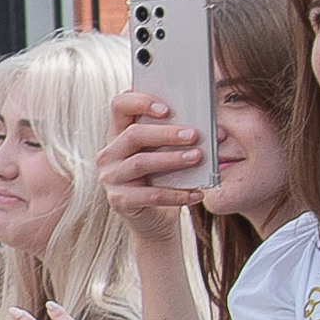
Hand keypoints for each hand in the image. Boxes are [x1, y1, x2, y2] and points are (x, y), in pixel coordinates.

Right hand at [101, 88, 207, 237]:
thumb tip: (209, 124)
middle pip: (133, 134)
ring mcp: (111, 177)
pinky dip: (176, 194)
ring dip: (171, 159)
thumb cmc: (163, 178)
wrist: (154, 218)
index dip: (141, 102)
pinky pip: (149, 195)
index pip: (119, 105)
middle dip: (166, 133)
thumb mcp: (165, 152)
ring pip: (140, 163)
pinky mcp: (119, 201)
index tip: (167, 109)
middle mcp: (109, 153)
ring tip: (197, 157)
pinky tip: (196, 193)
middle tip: (194, 135)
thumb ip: (174, 135)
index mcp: (118, 133)